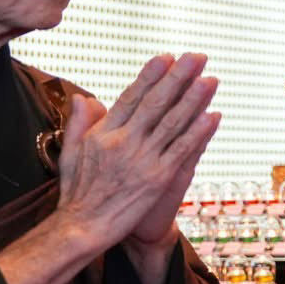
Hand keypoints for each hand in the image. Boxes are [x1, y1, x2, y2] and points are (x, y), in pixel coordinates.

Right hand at [57, 53, 220, 261]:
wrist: (85, 227)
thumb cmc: (78, 190)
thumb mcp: (70, 152)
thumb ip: (79, 123)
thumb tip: (83, 97)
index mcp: (103, 133)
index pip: (131, 97)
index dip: (150, 76)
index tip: (166, 57)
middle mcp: (124, 142)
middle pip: (156, 103)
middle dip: (178, 78)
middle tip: (197, 57)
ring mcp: (144, 159)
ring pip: (174, 123)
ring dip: (195, 99)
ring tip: (211, 79)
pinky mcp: (159, 177)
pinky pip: (184, 149)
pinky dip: (200, 132)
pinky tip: (214, 116)